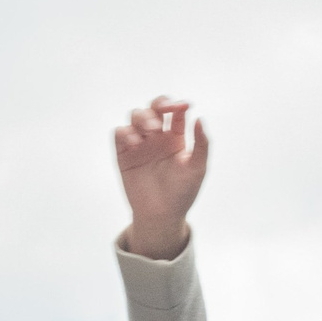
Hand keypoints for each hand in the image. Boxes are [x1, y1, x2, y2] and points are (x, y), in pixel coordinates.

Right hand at [116, 96, 208, 261]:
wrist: (161, 216)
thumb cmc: (182, 194)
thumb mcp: (198, 169)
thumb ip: (202, 144)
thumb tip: (199, 118)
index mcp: (176, 138)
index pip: (174, 111)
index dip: (177, 104)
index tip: (182, 107)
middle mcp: (157, 137)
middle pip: (153, 108)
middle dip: (157, 106)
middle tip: (161, 120)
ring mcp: (140, 144)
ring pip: (135, 115)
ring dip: (141, 117)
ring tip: (149, 131)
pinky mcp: (123, 154)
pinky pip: (119, 133)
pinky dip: (125, 132)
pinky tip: (134, 142)